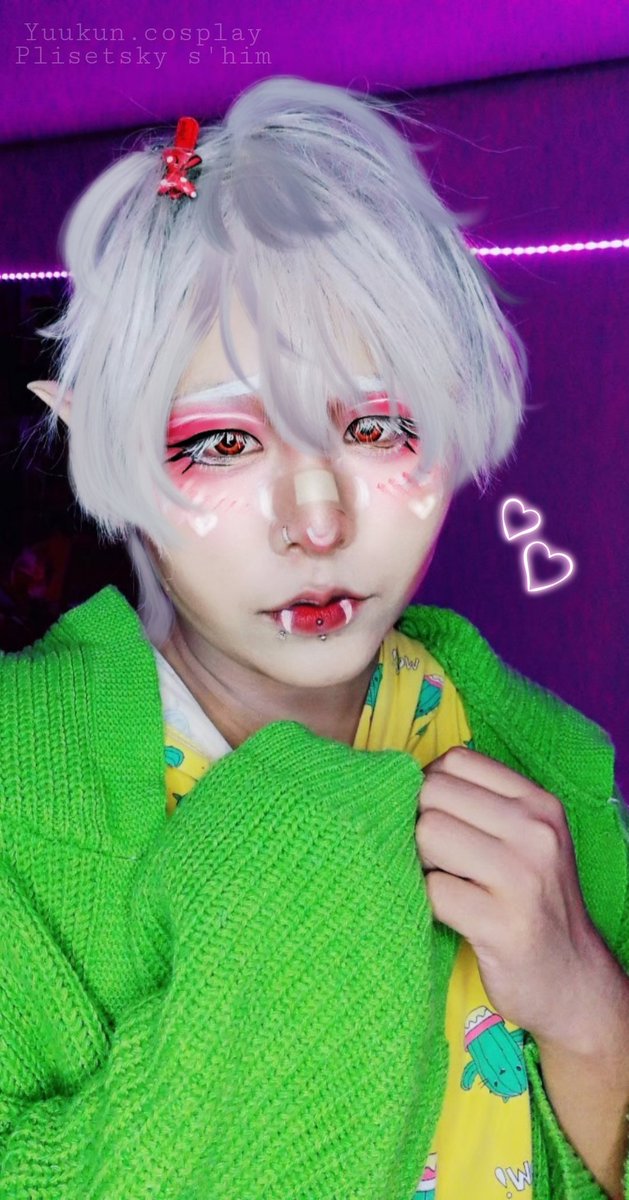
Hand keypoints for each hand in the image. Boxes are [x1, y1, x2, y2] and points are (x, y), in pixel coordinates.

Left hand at [415, 746, 614, 1047]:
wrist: (572, 980)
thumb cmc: (533, 902)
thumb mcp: (526, 840)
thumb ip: (480, 805)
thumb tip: (403, 782)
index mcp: (539, 803)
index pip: (456, 760)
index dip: (431, 787)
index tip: (438, 820)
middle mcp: (535, 832)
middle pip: (433, 794)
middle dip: (420, 824)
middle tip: (436, 860)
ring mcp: (521, 877)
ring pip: (428, 834)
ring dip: (421, 862)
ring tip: (444, 884)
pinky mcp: (502, 924)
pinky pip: (432, 890)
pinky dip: (428, 902)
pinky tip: (450, 915)